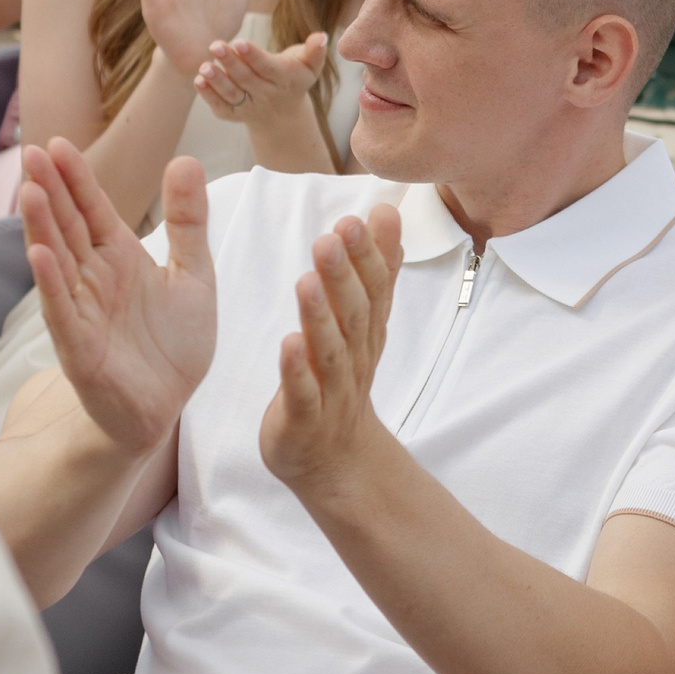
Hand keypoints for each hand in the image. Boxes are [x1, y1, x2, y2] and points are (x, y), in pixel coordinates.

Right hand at [18, 137, 216, 455]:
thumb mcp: (194, 275)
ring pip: (56, 262)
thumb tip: (186, 159)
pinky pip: (62, 312)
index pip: (92, 209)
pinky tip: (39, 256)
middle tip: (33, 152)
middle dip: (50, 191)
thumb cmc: (172, 344)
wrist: (165, 408)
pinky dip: (50, 285)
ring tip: (29, 191)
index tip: (58, 142)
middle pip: (67, 227)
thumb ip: (188, 222)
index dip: (76, 178)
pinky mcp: (80, 348)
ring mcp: (81, 311)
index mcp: (119, 257)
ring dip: (42, 228)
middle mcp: (93, 278)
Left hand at [194, 31, 327, 126]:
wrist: (282, 114)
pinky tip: (198, 80)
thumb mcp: (309, 65)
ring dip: (217, 81)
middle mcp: (267, 96)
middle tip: (215, 45)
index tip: (239, 42)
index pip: (267, 68)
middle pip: (247, 79)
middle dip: (231, 63)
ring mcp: (250, 107)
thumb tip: (321, 37)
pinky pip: (222, 107)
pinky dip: (209, 96)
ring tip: (204, 66)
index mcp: (284, 80)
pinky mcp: (235, 114)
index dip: (253, 55)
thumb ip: (315, 51)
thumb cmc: (294, 77)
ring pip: (233, 95)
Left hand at [258, 207, 405, 491]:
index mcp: (366, 333)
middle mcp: (354, 359)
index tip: (362, 216)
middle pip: (354, 315)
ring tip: (307, 279)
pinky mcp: (303, 419)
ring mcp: (330, 392)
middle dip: (345, 274)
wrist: (335, 461)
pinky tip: (287, 345)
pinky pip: (303, 394)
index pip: (374, 289)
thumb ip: (376, 268)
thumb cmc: (341, 381)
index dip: (369, 254)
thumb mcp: (364, 322)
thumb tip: (386, 211)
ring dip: (320, 316)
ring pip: (329, 352)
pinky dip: (297, 370)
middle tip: (334, 235)